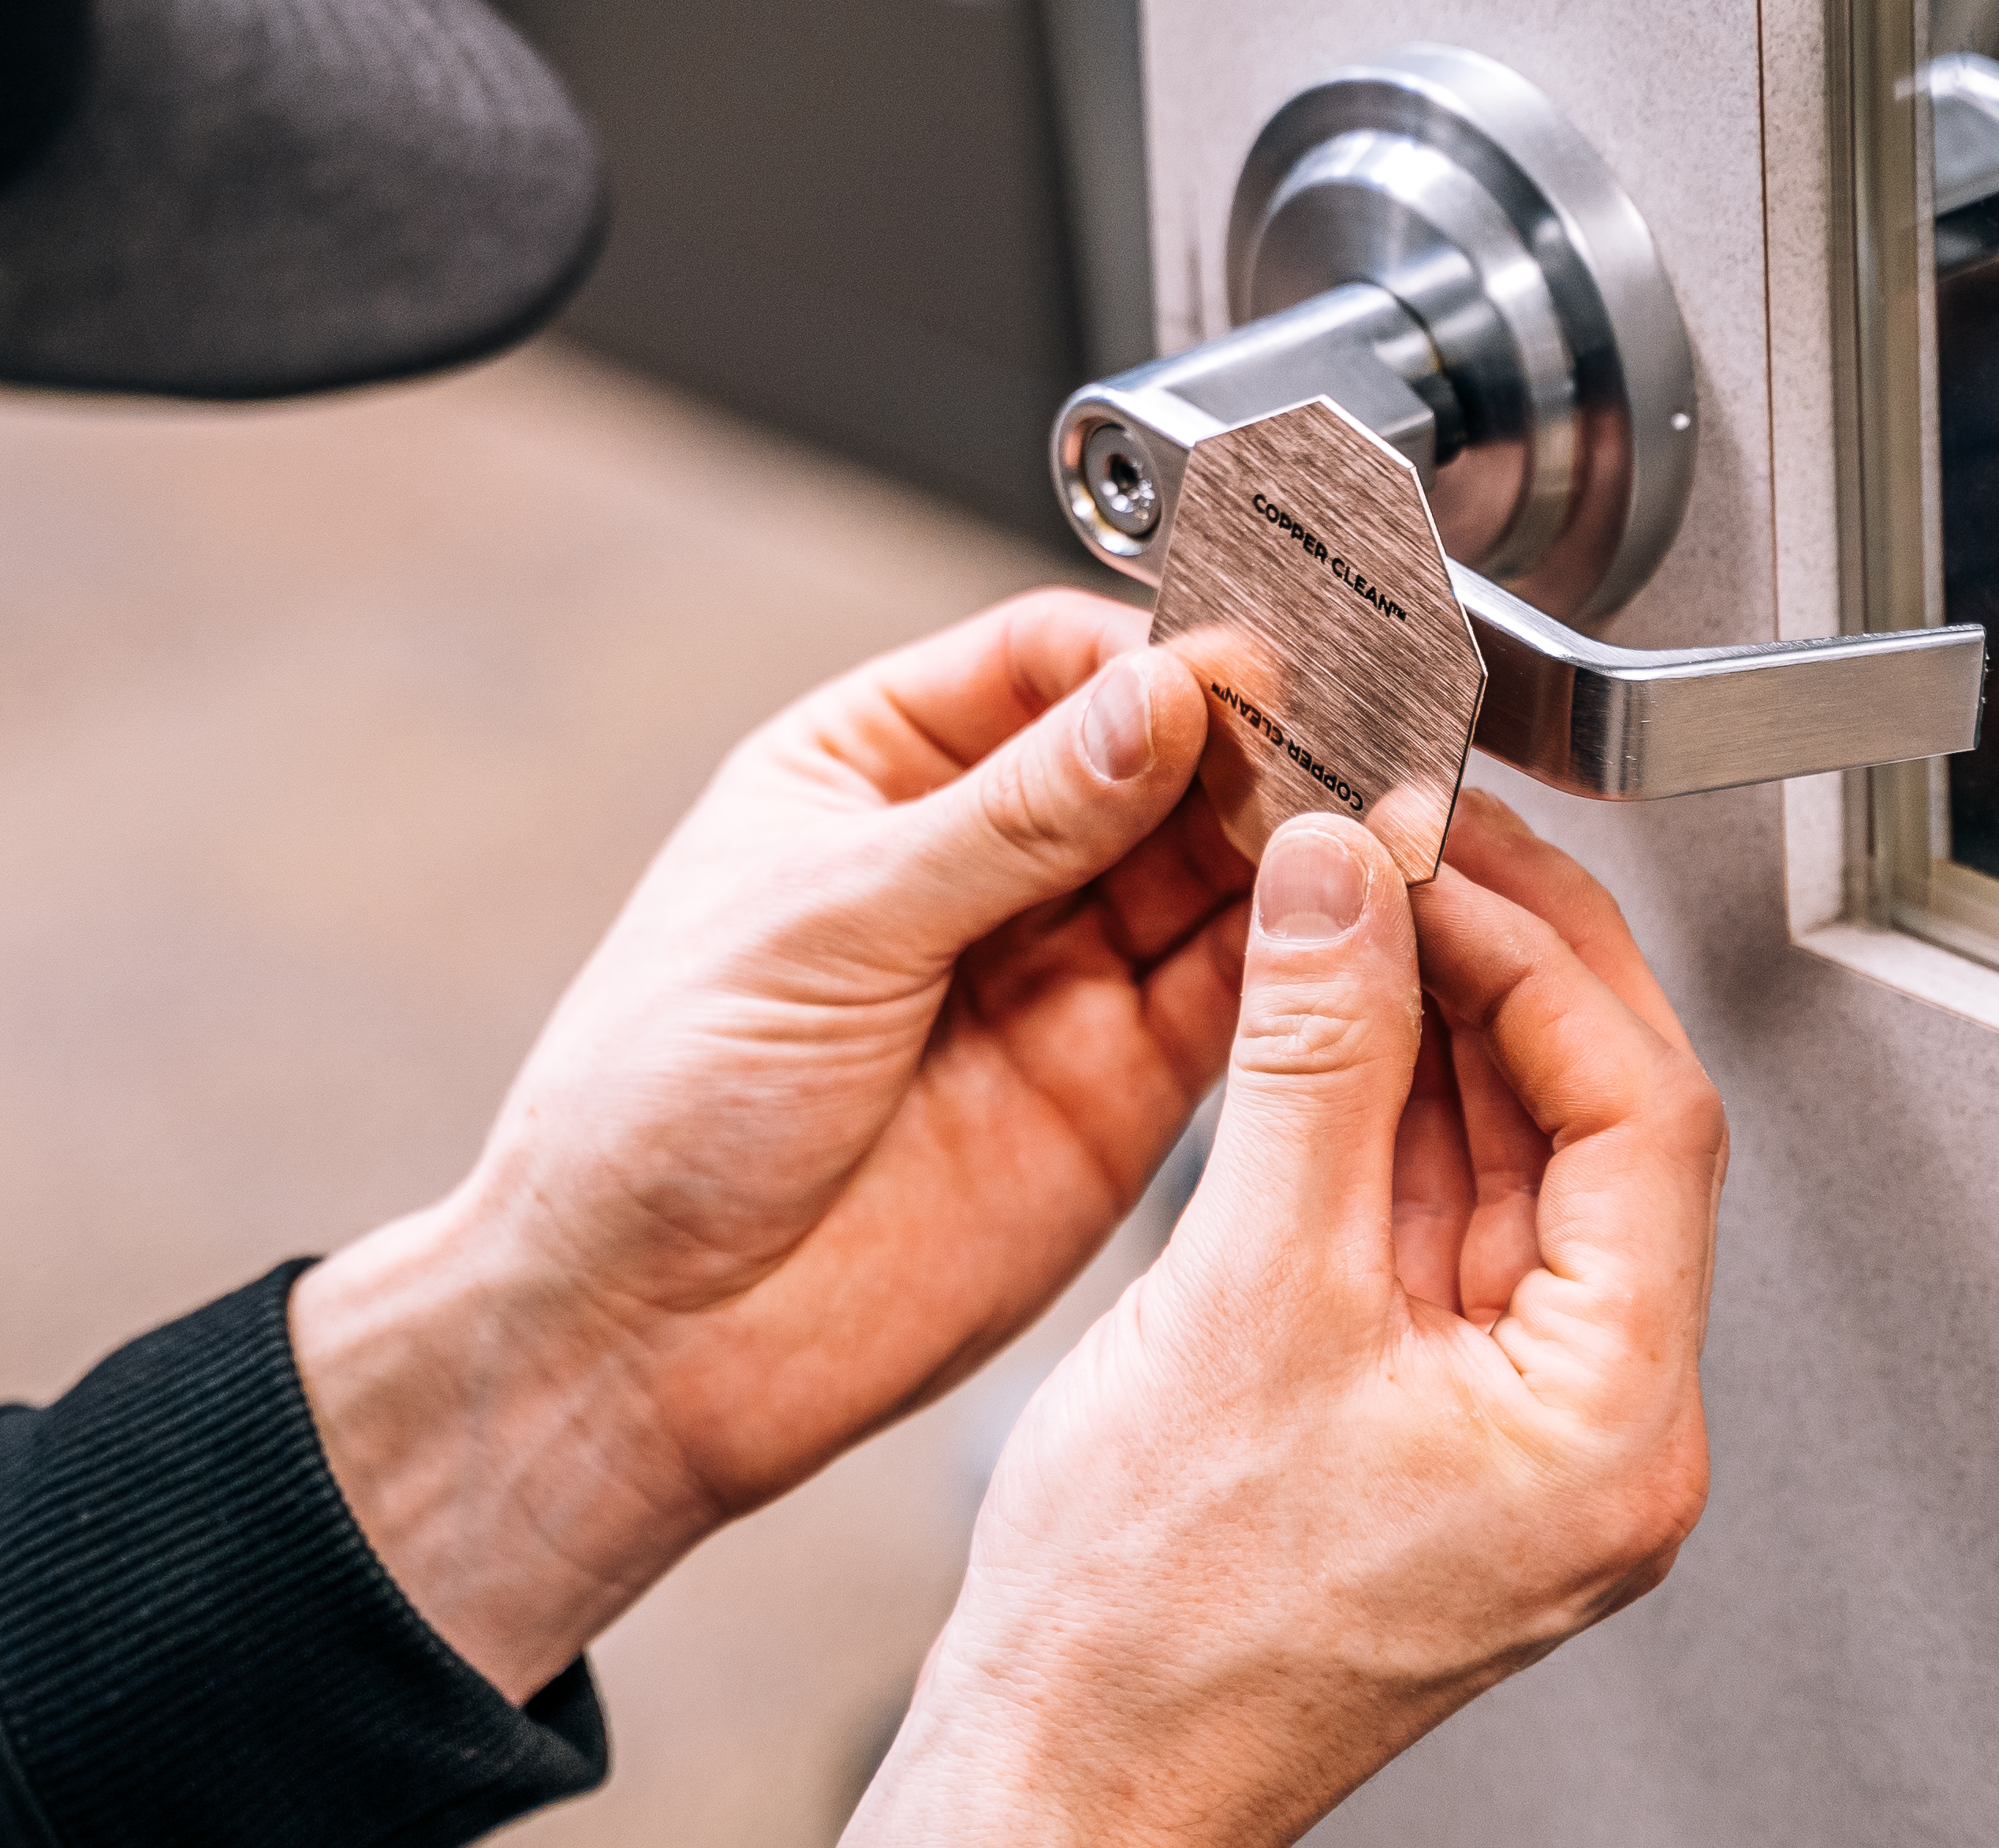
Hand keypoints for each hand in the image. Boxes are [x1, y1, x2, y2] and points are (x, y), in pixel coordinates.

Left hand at [291, 589, 1252, 1699]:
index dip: (1150, 658)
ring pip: (1210, 871)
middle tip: (1333, 727)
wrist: (641, 1340)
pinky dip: (1299, 955)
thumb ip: (1005, 821)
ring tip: (1357, 812)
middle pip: (1153, 758)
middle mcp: (976, 865)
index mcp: (870, 774)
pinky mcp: (1117, 1093)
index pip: (1047, 664)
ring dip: (1287, 839)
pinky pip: (1234, 999)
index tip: (1238, 662)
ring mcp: (1053, 976)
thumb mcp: (823, 925)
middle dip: (1244, 740)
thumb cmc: (650, 1111)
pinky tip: (1345, 919)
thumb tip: (1156, 697)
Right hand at [846, 792, 1724, 1845]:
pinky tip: (1319, 1026)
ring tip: (1347, 903)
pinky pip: (1433, 1227)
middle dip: (1499, 968)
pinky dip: (1381, 1115)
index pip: (1643, 1116)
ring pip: (1508, 1168)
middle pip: (1594, 1130)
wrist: (1062, 1776)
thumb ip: (1313, 1061)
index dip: (1540, 957)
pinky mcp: (1426, 1424)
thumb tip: (1344, 883)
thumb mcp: (1244, 1291)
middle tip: (1407, 841)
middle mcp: (1593, 1433)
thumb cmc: (1150, 1625)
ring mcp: (1510, 1431)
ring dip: (1433, 1027)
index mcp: (1608, 1428)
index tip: (1437, 856)